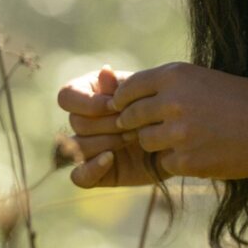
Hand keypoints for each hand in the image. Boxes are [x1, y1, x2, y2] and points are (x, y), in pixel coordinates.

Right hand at [54, 64, 158, 187]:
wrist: (181, 139)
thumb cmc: (161, 110)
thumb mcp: (144, 94)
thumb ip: (122, 85)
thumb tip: (104, 70)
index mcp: (89, 94)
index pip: (67, 96)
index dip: (88, 103)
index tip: (115, 106)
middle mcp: (84, 121)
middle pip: (76, 122)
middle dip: (107, 123)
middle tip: (135, 123)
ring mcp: (89, 148)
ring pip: (77, 147)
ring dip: (106, 141)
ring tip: (133, 137)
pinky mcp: (97, 172)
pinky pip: (79, 176)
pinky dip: (91, 169)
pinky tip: (110, 158)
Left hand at [55, 61, 247, 187]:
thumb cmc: (244, 100)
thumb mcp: (204, 79)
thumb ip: (169, 85)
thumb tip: (125, 92)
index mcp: (176, 75)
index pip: (130, 88)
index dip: (124, 100)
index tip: (126, 108)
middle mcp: (173, 101)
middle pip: (131, 117)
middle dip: (134, 124)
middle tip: (147, 128)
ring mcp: (179, 133)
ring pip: (145, 142)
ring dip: (157, 143)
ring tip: (185, 139)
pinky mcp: (187, 160)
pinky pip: (165, 162)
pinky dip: (177, 161)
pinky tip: (200, 153)